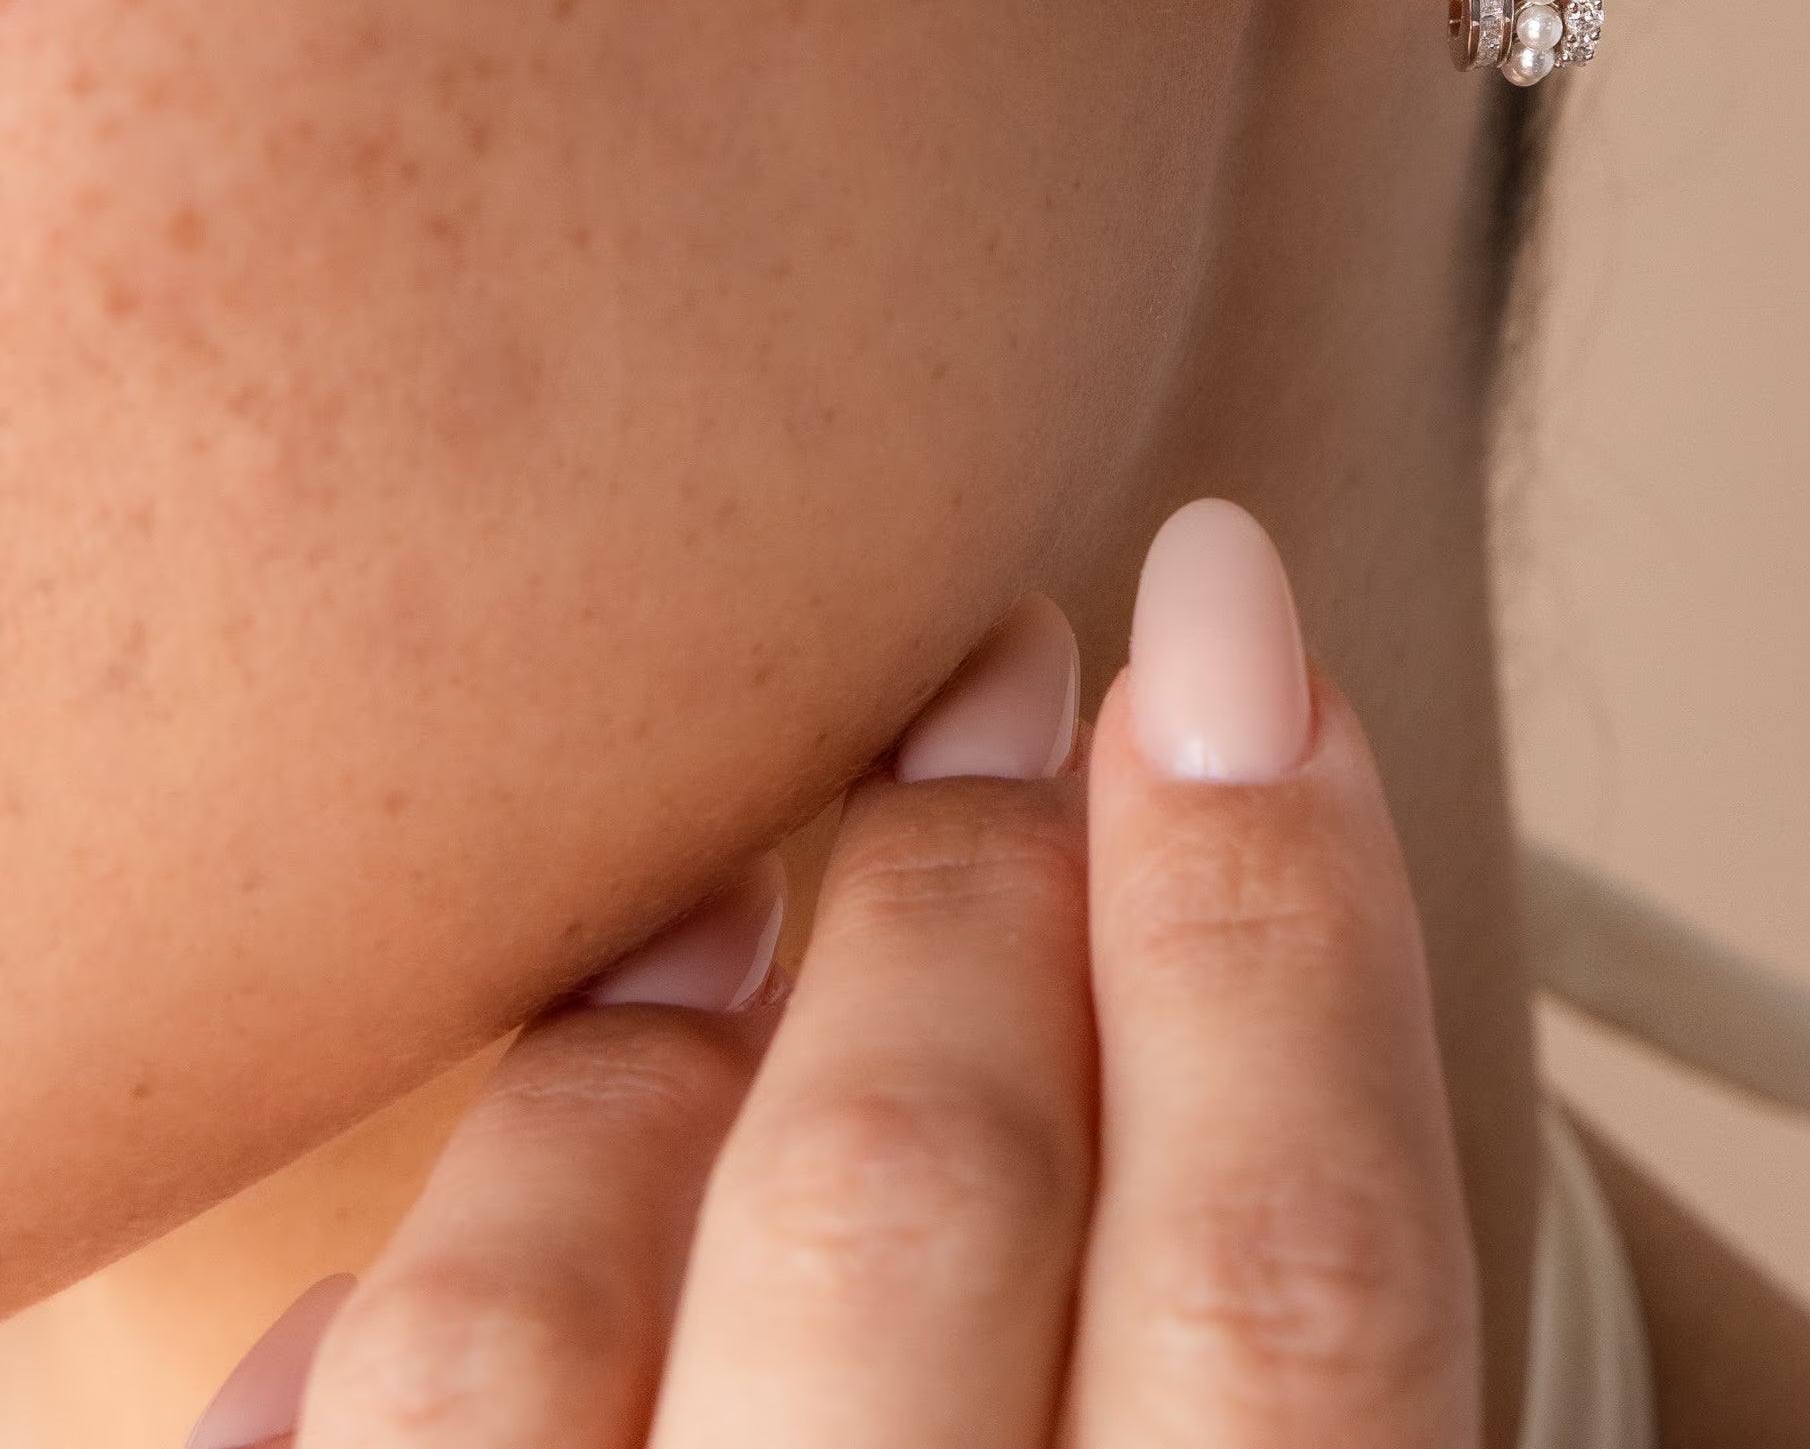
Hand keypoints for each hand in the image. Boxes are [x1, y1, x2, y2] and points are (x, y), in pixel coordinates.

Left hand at [187, 499, 1481, 1448]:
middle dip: (960, 876)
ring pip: (532, 1339)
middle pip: (921, 1213)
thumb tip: (1229, 728)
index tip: (1240, 608)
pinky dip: (379, 1315)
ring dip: (640, 1039)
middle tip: (1004, 682)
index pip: (1294, 1276)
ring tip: (719, 893)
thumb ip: (1292, 1258)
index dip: (1284, 903)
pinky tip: (489, 1224)